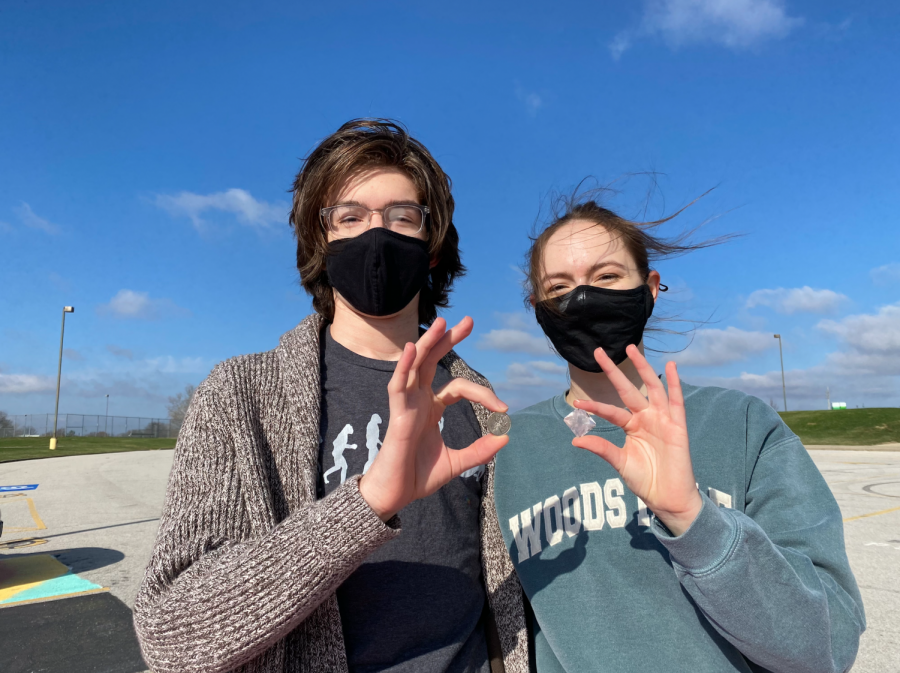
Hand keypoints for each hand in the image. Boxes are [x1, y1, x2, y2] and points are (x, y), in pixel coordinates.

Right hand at [359, 317, 508, 520]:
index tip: (503, 409)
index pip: (458, 387)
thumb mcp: (458, 463)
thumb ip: (480, 451)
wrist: (395, 495)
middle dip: (448, 340)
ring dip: (427, 343)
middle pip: (432, 361)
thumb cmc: (418, 476)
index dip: (483, 394)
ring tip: (442, 323)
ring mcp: (406, 405)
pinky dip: (402, 367)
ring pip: (414, 365)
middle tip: (468, 321)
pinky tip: (409, 350)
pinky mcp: (396, 415)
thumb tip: (506, 437)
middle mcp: (418, 400)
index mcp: (431, 408)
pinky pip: (397, 386)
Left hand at [571, 345, 701, 535]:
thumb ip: (601, 448)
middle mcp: (646, 418)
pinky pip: (676, 401)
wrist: (668, 498)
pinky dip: (674, 383)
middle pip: (628, 389)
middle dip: (614, 370)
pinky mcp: (678, 426)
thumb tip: (576, 439)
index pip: (610, 410)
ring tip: (630, 348)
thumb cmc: (645, 480)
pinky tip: (670, 366)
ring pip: (652, 388)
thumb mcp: (619, 462)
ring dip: (642, 367)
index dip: (594, 407)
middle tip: (598, 351)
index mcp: (631, 426)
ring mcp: (662, 420)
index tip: (576, 404)